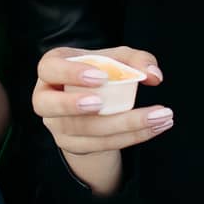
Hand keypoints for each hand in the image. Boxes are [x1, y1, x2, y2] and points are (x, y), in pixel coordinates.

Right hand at [31, 46, 171, 157]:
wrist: (94, 102)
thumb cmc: (101, 72)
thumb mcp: (117, 59)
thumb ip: (136, 60)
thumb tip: (153, 76)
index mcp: (52, 69)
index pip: (49, 69)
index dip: (71, 73)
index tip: (101, 77)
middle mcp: (45, 98)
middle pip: (47, 105)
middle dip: (72, 105)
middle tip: (100, 104)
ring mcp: (56, 125)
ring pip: (83, 130)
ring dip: (124, 124)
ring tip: (158, 116)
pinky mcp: (72, 145)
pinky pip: (100, 144)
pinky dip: (131, 136)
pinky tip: (154, 127)